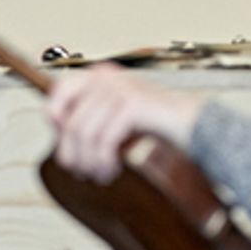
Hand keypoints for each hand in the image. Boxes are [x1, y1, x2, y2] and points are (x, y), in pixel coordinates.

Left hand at [46, 64, 202, 182]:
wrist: (194, 126)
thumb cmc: (158, 124)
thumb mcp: (117, 117)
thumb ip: (91, 117)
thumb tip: (59, 133)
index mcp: (101, 75)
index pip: (59, 90)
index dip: (55, 120)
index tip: (67, 145)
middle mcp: (108, 77)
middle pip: (70, 120)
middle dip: (71, 152)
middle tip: (81, 171)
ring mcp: (121, 89)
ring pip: (84, 133)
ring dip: (89, 162)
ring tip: (100, 174)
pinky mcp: (133, 105)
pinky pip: (104, 139)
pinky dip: (104, 161)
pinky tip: (112, 171)